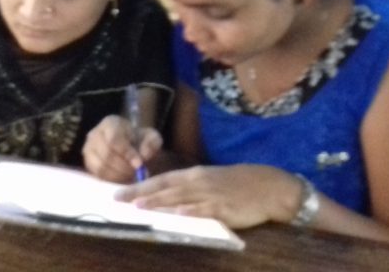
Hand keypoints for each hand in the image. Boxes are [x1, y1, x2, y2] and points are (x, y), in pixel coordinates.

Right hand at [83, 115, 162, 183]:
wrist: (132, 148)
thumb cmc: (141, 141)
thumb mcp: (152, 138)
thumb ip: (151, 143)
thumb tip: (143, 155)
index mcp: (110, 123)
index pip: (114, 139)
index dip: (126, 153)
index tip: (139, 164)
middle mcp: (94, 134)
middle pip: (106, 155)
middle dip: (124, 167)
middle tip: (136, 173)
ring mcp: (88, 150)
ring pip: (101, 167)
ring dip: (118, 175)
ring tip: (131, 176)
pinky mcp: (88, 164)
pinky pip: (98, 175)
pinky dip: (112, 180)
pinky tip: (123, 179)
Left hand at [115, 164, 302, 228]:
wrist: (270, 186)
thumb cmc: (240, 184)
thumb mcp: (212, 181)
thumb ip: (191, 188)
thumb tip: (168, 197)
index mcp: (195, 175)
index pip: (162, 179)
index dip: (140, 185)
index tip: (120, 192)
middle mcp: (199, 182)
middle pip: (165, 188)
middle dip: (140, 194)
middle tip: (118, 200)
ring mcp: (211, 195)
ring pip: (179, 198)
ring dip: (159, 202)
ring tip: (139, 206)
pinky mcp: (224, 207)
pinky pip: (204, 210)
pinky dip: (190, 212)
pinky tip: (177, 214)